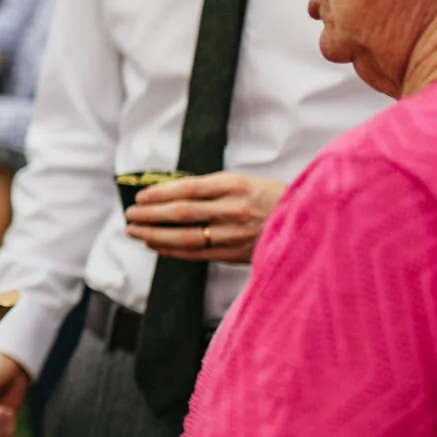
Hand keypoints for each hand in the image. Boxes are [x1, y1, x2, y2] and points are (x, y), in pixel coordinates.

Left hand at [125, 171, 285, 263]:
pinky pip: (197, 254)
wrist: (307, 221)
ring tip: (135, 232)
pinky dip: (173, 250)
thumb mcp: (244, 182)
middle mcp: (233, 209)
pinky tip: (156, 246)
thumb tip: (168, 193)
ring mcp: (234, 234)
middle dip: (150, 214)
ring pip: (186, 236)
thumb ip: (210, 188)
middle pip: (181, 213)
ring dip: (155, 234)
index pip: (187, 189)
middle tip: (129, 215)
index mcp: (235, 185)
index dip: (160, 193)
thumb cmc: (270, 198)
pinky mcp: (235, 253)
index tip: (140, 196)